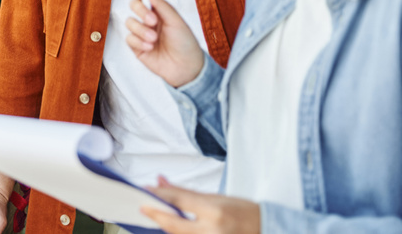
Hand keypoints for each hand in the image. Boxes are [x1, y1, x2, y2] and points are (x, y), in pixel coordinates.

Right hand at [125, 0, 204, 87]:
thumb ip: (160, 2)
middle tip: (153, 20)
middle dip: (141, 11)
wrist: (186, 68)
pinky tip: (150, 47)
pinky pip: (129, 38)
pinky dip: (139, 42)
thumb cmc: (186, 43)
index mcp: (159, 11)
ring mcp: (142, 33)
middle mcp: (149, 20)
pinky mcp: (136, 47)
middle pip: (133, 6)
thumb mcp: (175, 20)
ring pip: (129, 22)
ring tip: (154, 39)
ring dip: (141, 30)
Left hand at [143, 177, 259, 233]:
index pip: (178, 200)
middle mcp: (212, 231)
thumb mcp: (216, 197)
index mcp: (214, 212)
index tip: (146, 189)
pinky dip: (176, 233)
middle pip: (173, 224)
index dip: (159, 194)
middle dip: (155, 215)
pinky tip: (170, 226)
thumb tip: (161, 182)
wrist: (267, 229)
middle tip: (143, 207)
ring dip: (165, 226)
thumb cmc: (243, 212)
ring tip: (155, 215)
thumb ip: (186, 192)